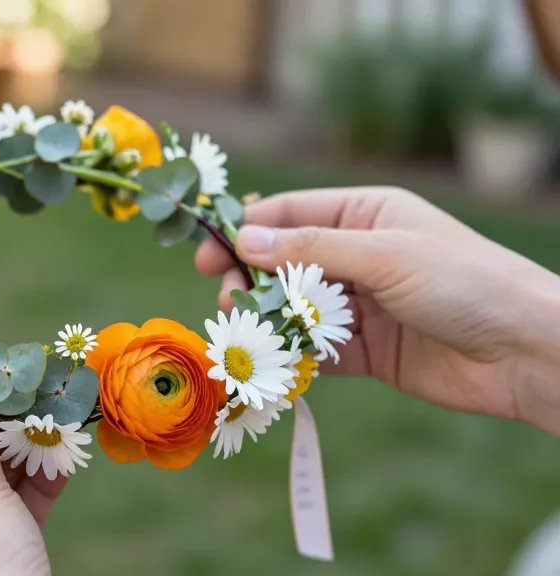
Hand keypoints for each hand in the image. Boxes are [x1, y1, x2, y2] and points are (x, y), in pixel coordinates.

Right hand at [195, 186, 559, 434]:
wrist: (525, 352)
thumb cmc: (465, 282)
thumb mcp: (384, 254)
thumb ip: (311, 249)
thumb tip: (244, 239)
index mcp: (367, 215)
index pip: (291, 214)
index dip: (245, 229)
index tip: (206, 251)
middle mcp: (359, 256)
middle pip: (284, 263)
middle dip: (251, 279)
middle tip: (230, 299)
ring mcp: (361, 305)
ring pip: (294, 308)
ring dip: (267, 319)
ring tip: (248, 331)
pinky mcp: (366, 352)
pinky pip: (315, 350)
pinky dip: (292, 356)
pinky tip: (274, 363)